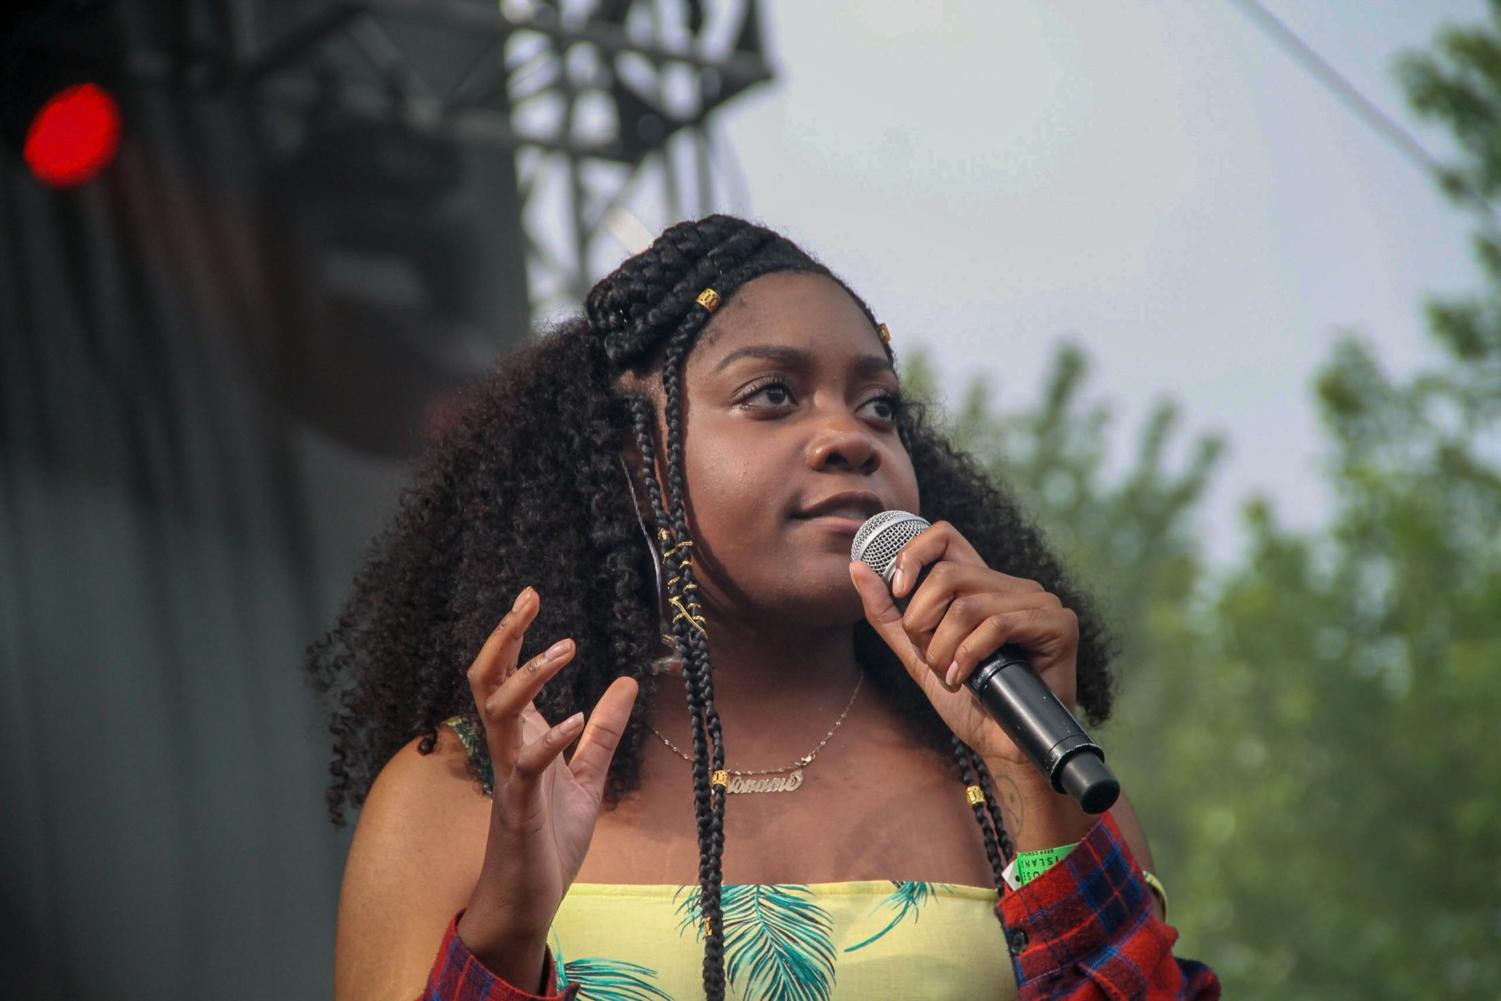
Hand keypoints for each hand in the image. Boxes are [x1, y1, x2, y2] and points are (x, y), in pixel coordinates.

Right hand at [458, 586, 638, 947]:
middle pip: (487, 680)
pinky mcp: (519, 810)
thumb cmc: (549, 838)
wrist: (528, 899)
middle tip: (528, 598)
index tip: (530, 594)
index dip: (513, 635)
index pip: (506, 674)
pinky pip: (526, 766)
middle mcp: (508, 749)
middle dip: (504, 637)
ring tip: (565, 650)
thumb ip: (603, 731)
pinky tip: (575, 720)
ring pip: (499, 713)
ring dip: (530, 678)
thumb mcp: (588, 777)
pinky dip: (550, 740)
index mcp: (521, 738)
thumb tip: (628, 681)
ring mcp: (510, 778)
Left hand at [848, 520, 1079, 768]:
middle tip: (930, 658)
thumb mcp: (917, 653)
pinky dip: (970, 656)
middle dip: (923, 621)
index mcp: (983, 585)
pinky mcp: (1059, 624)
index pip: (944, 536)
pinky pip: (999, 625)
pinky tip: (965, 679)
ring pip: (969, 605)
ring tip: (950, 676)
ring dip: (944, 649)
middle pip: (948, 574)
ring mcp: (1040, 602)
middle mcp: (1013, 586)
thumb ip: (888, 613)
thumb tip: (857, 567)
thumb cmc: (968, 702)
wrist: (1004, 748)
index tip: (898, 591)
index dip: (913, 554)